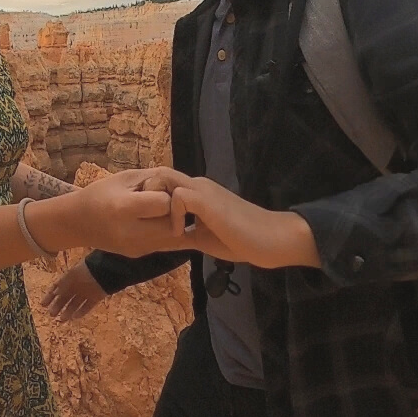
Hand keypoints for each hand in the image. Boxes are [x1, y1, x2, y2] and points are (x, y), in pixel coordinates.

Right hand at [41, 259, 106, 321]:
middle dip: (58, 305)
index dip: (50, 296)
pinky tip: (74, 317)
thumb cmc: (84, 272)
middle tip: (51, 315)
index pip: (57, 287)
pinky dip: (81, 312)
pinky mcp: (95, 297)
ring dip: (68, 311)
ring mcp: (86, 292)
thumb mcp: (69, 277)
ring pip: (75, 303)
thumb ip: (61, 286)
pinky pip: (87, 306)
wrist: (103, 271)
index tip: (42, 305)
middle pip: (65, 297)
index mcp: (69, 277)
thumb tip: (53, 294)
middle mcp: (76, 285)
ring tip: (62, 319)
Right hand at [74, 168, 184, 257]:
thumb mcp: (125, 177)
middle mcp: (131, 233)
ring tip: (160, 210)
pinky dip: (168, 232)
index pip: (165, 204)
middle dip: (175, 210)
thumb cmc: (100, 193)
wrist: (77, 223)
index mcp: (124, 209)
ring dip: (174, 222)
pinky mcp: (140, 255)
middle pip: (173, 223)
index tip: (161, 188)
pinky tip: (159, 221)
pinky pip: (166, 244)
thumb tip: (183, 186)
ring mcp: (137, 248)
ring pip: (174, 237)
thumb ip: (155, 179)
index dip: (168, 194)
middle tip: (166, 200)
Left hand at [144, 169, 320, 269]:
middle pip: (158, 175)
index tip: (147, 222)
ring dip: (156, 202)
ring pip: (163, 179)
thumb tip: (163, 241)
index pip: (163, 183)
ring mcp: (202, 190)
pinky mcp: (207, 200)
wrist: (271, 239)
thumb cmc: (242, 239)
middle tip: (148, 223)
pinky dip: (173, 215)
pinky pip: (177, 197)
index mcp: (196, 192)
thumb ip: (185, 234)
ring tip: (162, 227)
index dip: (150, 198)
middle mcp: (196, 184)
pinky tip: (181, 234)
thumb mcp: (204, 238)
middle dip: (146, 195)